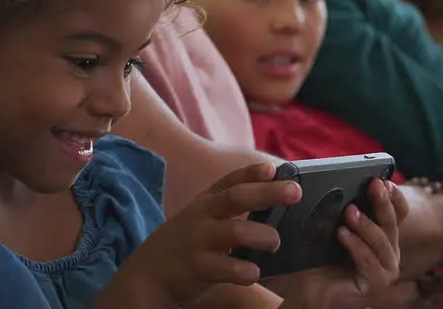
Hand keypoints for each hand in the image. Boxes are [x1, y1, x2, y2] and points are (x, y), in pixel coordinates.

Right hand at [97, 161, 298, 307]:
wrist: (147, 275)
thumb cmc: (183, 244)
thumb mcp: (200, 218)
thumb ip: (228, 208)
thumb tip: (270, 196)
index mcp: (205, 203)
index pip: (230, 181)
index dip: (252, 172)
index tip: (273, 168)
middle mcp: (202, 217)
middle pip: (236, 198)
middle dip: (267, 193)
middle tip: (294, 192)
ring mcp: (198, 241)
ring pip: (234, 231)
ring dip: (261, 235)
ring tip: (275, 242)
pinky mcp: (197, 267)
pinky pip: (225, 267)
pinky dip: (244, 270)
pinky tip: (254, 272)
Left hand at [264, 179, 407, 307]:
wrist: (302, 289)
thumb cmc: (315, 257)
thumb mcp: (325, 226)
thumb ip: (335, 206)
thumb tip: (331, 178)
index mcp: (381, 233)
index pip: (398, 211)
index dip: (394, 195)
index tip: (383, 179)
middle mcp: (387, 250)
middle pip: (393, 222)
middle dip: (383, 202)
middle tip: (373, 185)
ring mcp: (383, 269)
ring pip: (383, 242)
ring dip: (367, 224)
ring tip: (350, 211)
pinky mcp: (374, 285)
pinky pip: (370, 262)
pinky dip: (357, 246)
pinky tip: (342, 234)